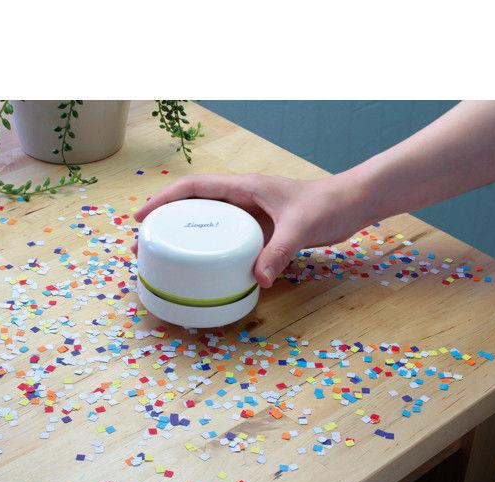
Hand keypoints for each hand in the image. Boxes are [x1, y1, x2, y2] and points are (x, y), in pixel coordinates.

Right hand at [132, 172, 366, 287]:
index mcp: (244, 187)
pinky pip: (228, 236)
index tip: (143, 218)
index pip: (194, 187)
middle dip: (167, 219)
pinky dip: (212, 247)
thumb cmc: (327, 205)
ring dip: (187, 234)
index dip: (165, 199)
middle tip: (148, 244)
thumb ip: (279, 251)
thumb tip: (258, 280)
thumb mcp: (301, 227)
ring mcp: (251, 214)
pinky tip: (207, 265)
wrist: (351, 204)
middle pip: (194, 204)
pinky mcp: (261, 228)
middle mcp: (243, 198)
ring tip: (168, 256)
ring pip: (210, 220)